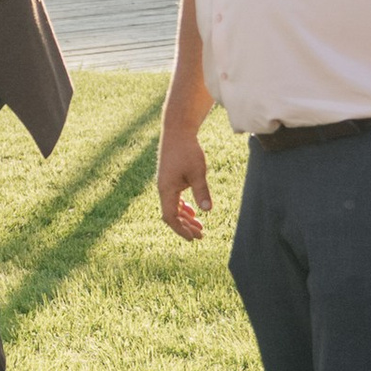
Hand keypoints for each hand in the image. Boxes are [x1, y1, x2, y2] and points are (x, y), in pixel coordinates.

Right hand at [158, 120, 213, 240]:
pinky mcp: (170, 179)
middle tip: (201, 236)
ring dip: (185, 218)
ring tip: (200, 227)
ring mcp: (166, 185)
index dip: (181, 229)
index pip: (170, 217)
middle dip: (185, 227)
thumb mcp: (198, 172)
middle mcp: (164, 189)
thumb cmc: (187, 151)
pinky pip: (175, 199)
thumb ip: (201, 191)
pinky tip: (193, 211)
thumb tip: (207, 210)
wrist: (177, 132)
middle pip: (172, 215)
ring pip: (174, 208)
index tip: (193, 238)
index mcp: (166, 190)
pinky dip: (183, 207)